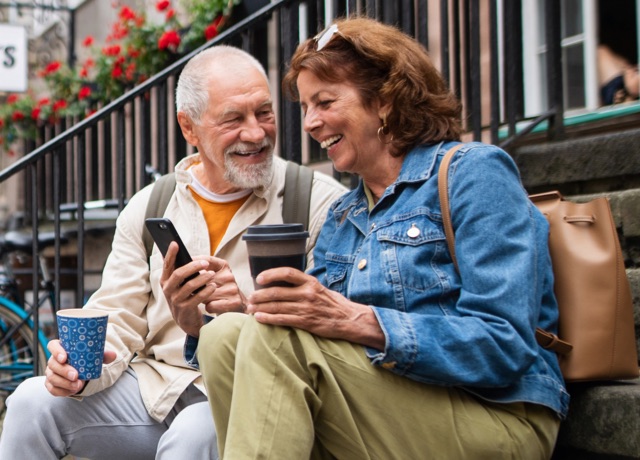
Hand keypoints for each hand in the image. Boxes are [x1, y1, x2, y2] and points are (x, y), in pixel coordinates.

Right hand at [44, 339, 116, 396]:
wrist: (83, 373)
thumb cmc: (86, 360)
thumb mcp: (95, 356)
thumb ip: (103, 355)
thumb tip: (113, 355)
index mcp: (62, 348)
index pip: (53, 345)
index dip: (56, 351)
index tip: (65, 358)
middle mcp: (53, 360)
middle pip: (52, 364)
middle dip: (64, 371)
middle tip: (76, 376)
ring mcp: (51, 372)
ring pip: (52, 377)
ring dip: (64, 383)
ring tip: (78, 386)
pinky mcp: (51, 384)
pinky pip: (52, 389)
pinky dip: (62, 391)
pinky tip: (72, 391)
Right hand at [161, 243, 245, 336]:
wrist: (186, 319)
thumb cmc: (184, 296)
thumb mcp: (179, 284)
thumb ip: (179, 270)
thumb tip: (179, 249)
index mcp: (165, 281)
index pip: (167, 265)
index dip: (170, 254)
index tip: (175, 243)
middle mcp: (167, 290)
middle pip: (178, 274)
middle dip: (192, 267)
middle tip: (205, 262)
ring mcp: (175, 300)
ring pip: (189, 286)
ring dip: (202, 278)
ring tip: (212, 274)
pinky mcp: (185, 309)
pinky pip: (197, 297)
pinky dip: (206, 291)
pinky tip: (213, 286)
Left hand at [245, 267, 384, 348]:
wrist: (350, 320)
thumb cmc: (333, 304)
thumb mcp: (320, 288)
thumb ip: (303, 285)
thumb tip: (284, 283)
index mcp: (310, 282)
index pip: (287, 273)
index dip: (271, 274)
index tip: (259, 278)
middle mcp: (307, 293)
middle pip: (277, 292)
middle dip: (259, 295)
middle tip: (249, 298)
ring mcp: (306, 308)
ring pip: (277, 306)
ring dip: (260, 307)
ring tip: (250, 309)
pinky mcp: (306, 322)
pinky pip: (283, 319)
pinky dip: (269, 318)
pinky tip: (259, 318)